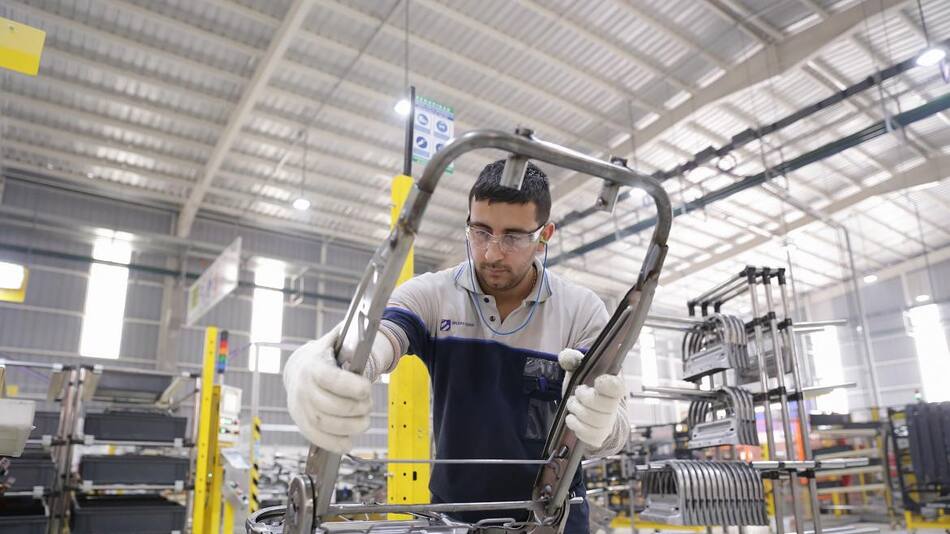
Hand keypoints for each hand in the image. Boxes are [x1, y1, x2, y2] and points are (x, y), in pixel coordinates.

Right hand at [284, 324, 371, 452]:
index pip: (331, 379)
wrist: (297, 368)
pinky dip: (335, 443)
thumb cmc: (324, 356)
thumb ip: (349, 336)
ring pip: (325, 424)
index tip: (367, 388)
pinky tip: (349, 440)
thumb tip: (366, 322)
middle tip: (369, 404)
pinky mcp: (300, 422)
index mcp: (313, 366)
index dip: (352, 387)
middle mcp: (302, 388)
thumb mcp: (334, 341)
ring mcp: (299, 407)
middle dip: (356, 408)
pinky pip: (317, 438)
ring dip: (350, 427)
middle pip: (330, 406)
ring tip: (364, 421)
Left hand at [557, 348, 624, 448]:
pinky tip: (573, 417)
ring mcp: (608, 423)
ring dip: (576, 409)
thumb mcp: (577, 369)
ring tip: (573, 404)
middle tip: (578, 391)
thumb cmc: (584, 386)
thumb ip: (572, 358)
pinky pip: (587, 434)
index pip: (618, 387)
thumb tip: (567, 357)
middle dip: (583, 397)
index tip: (598, 381)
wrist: (586, 410)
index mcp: (613, 386)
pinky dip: (575, 424)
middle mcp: (614, 407)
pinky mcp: (599, 436)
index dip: (608, 384)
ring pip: (591, 420)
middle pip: (600, 405)